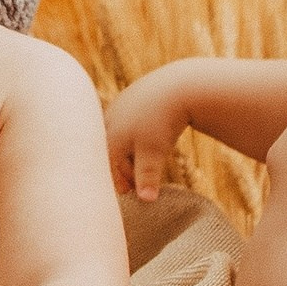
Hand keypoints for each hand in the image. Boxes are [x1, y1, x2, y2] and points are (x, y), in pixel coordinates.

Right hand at [104, 69, 186, 200]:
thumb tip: (146, 200)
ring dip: (128, 150)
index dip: (117, 180)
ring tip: (142, 160)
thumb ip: (146, 177)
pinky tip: (147, 136)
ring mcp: (121, 105)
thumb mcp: (154, 153)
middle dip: (121, 167)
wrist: (178, 86)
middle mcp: (110, 119)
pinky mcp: (133, 96)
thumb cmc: (162, 122)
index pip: (108, 164)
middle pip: (111, 150)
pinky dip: (135, 133)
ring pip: (119, 133)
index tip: (127, 192)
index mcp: (110, 134)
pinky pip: (129, 119)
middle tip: (132, 183)